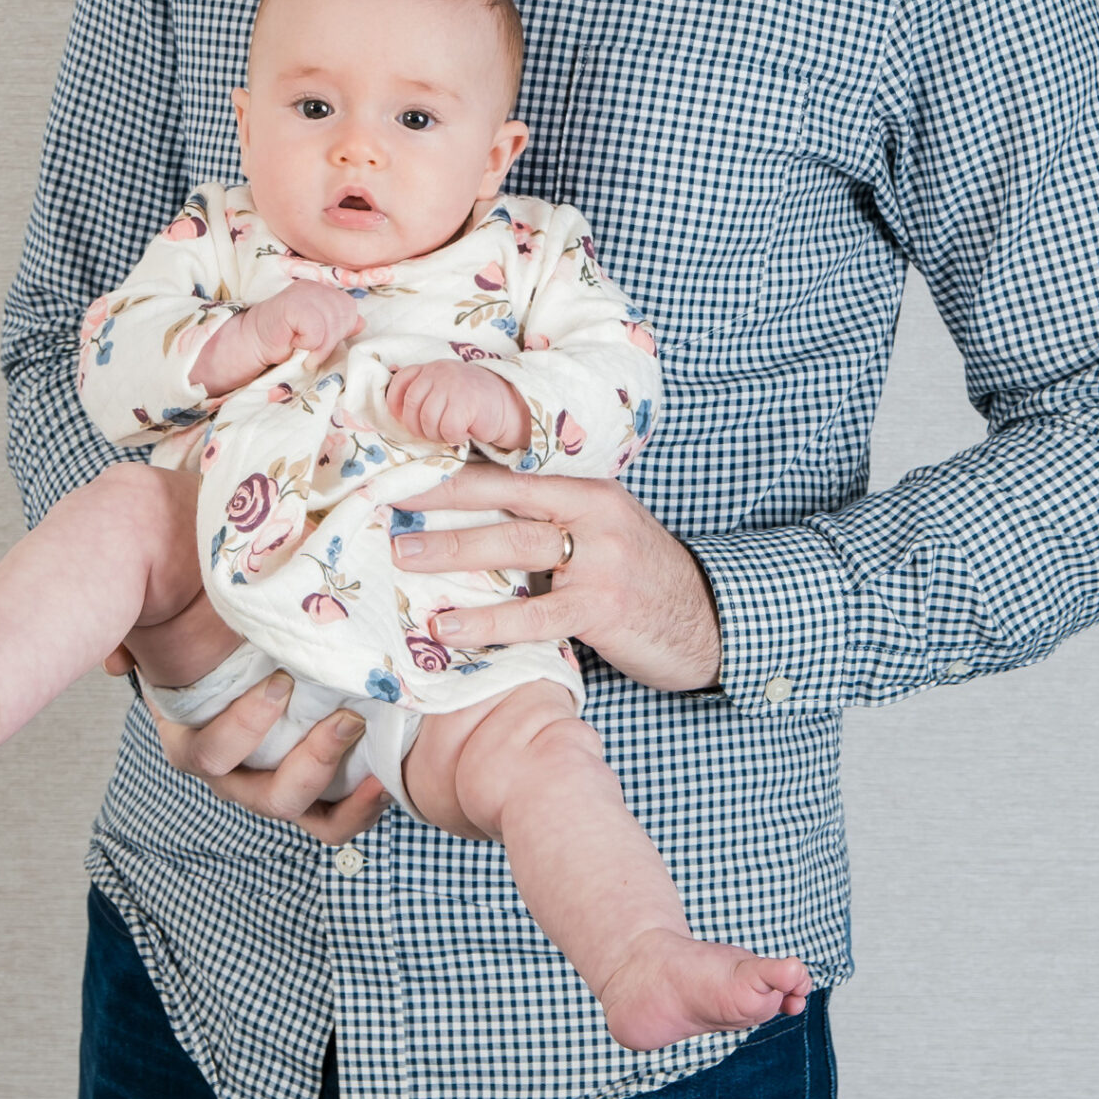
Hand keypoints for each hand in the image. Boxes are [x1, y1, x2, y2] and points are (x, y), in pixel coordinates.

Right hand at [101, 645, 387, 842]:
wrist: (247, 641)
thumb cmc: (206, 629)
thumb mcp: (174, 619)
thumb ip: (140, 632)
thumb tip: (116, 662)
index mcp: (191, 736)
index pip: (208, 752)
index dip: (244, 728)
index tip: (281, 683)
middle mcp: (229, 770)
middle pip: (262, 796)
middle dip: (308, 762)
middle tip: (345, 717)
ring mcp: (268, 783)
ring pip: (300, 811)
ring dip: (337, 783)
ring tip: (371, 743)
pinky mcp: (310, 788)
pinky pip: (331, 818)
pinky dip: (358, 808)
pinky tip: (385, 778)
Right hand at [195, 280, 362, 396]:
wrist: (252, 344)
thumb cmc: (284, 341)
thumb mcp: (318, 335)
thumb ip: (338, 327)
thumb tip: (362, 323)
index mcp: (322, 290)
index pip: (349, 308)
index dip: (341, 330)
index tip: (320, 343)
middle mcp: (313, 287)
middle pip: (344, 314)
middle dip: (332, 340)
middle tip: (312, 351)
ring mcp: (302, 293)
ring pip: (332, 323)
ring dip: (320, 346)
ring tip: (303, 350)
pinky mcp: (292, 305)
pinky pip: (316, 330)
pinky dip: (309, 343)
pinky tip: (294, 344)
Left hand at [386, 359, 530, 452]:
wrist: (509, 403)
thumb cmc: (472, 401)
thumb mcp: (444, 389)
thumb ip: (423, 393)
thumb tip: (394, 412)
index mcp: (431, 368)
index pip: (401, 381)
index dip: (396, 403)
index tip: (404, 419)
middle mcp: (439, 373)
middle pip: (411, 406)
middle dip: (418, 427)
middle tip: (434, 432)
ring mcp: (452, 386)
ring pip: (426, 420)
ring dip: (437, 434)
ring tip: (451, 431)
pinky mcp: (465, 403)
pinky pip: (447, 429)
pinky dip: (455, 436)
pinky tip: (465, 431)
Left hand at [389, 462, 721, 693]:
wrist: (711, 622)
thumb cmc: (645, 581)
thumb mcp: (606, 536)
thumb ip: (556, 525)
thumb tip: (477, 526)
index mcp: (589, 490)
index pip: (513, 471)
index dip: (457, 469)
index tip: (405, 471)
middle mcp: (594, 513)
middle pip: (506, 498)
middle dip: (442, 502)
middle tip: (388, 507)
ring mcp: (601, 559)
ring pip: (515, 545)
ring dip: (453, 552)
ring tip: (404, 559)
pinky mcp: (602, 607)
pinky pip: (533, 613)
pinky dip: (486, 621)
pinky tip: (447, 629)